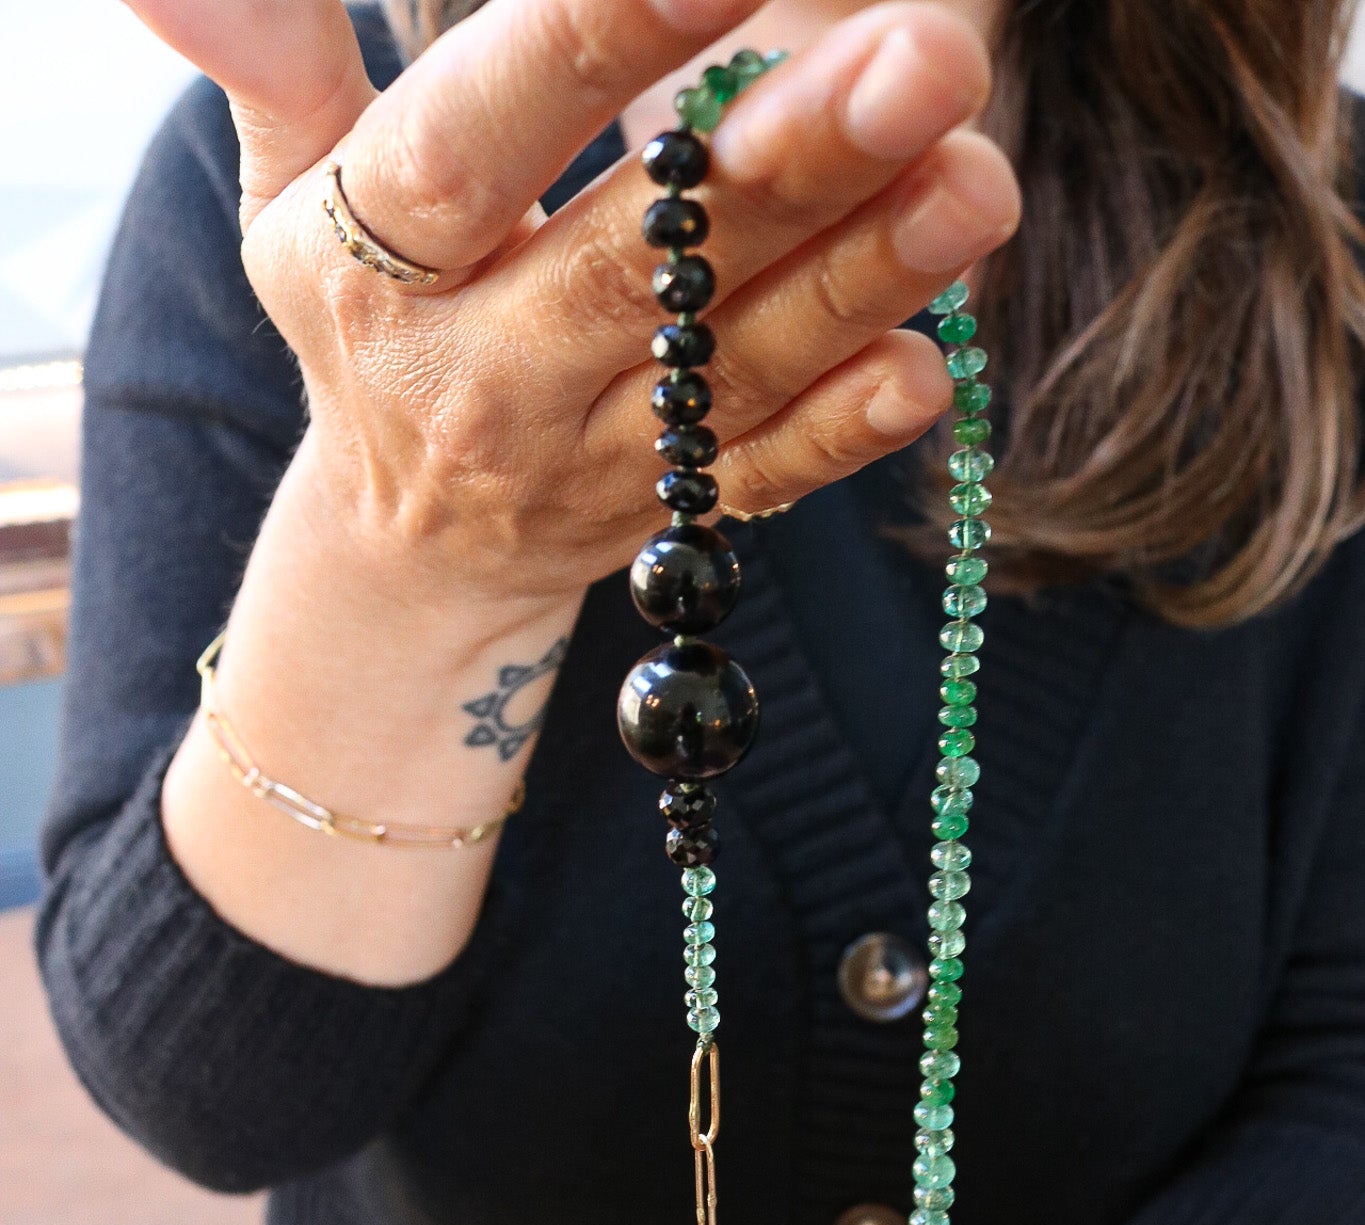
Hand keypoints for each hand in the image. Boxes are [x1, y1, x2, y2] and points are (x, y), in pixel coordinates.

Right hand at [127, 0, 1018, 609]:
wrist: (410, 551)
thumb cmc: (371, 318)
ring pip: (727, 373)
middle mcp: (482, 372)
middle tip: (925, 60)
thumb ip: (272, 60)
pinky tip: (930, 362)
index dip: (591, 49)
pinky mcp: (669, 525)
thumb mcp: (292, 190)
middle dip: (784, 165)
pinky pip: (762, 484)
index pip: (478, 141)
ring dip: (858, 280)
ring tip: (977, 179)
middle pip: (634, 267)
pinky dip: (845, 432)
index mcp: (378, 261)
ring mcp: (585, 463)